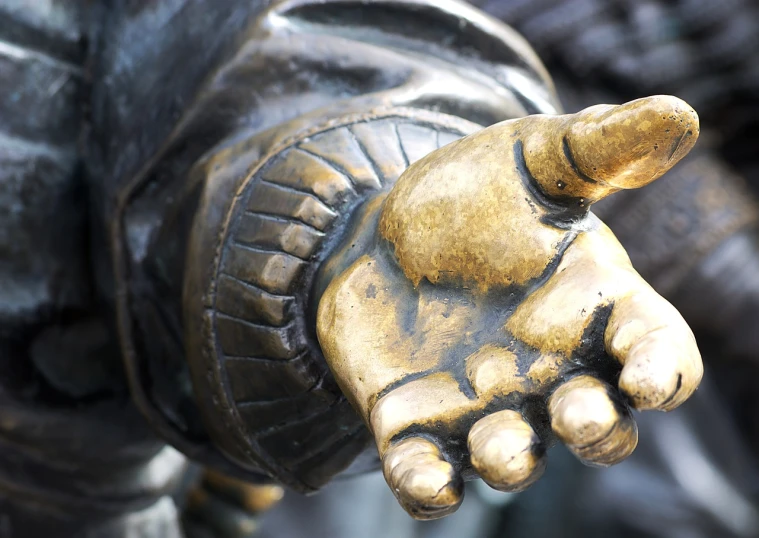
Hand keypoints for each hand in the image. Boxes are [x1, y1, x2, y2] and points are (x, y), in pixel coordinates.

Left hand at [317, 96, 702, 518]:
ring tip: (501, 444)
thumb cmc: (466, 195)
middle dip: (597, 428)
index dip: (665, 370)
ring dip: (515, 461)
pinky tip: (425, 479)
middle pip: (600, 425)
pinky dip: (430, 488)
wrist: (375, 229)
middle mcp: (547, 368)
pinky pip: (429, 475)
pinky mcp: (414, 423)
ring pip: (517, 459)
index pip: (657, 351)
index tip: (650, 376)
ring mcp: (481, 404)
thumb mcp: (532, 158)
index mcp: (591, 307)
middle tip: (577, 411)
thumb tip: (681, 114)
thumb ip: (598, 146)